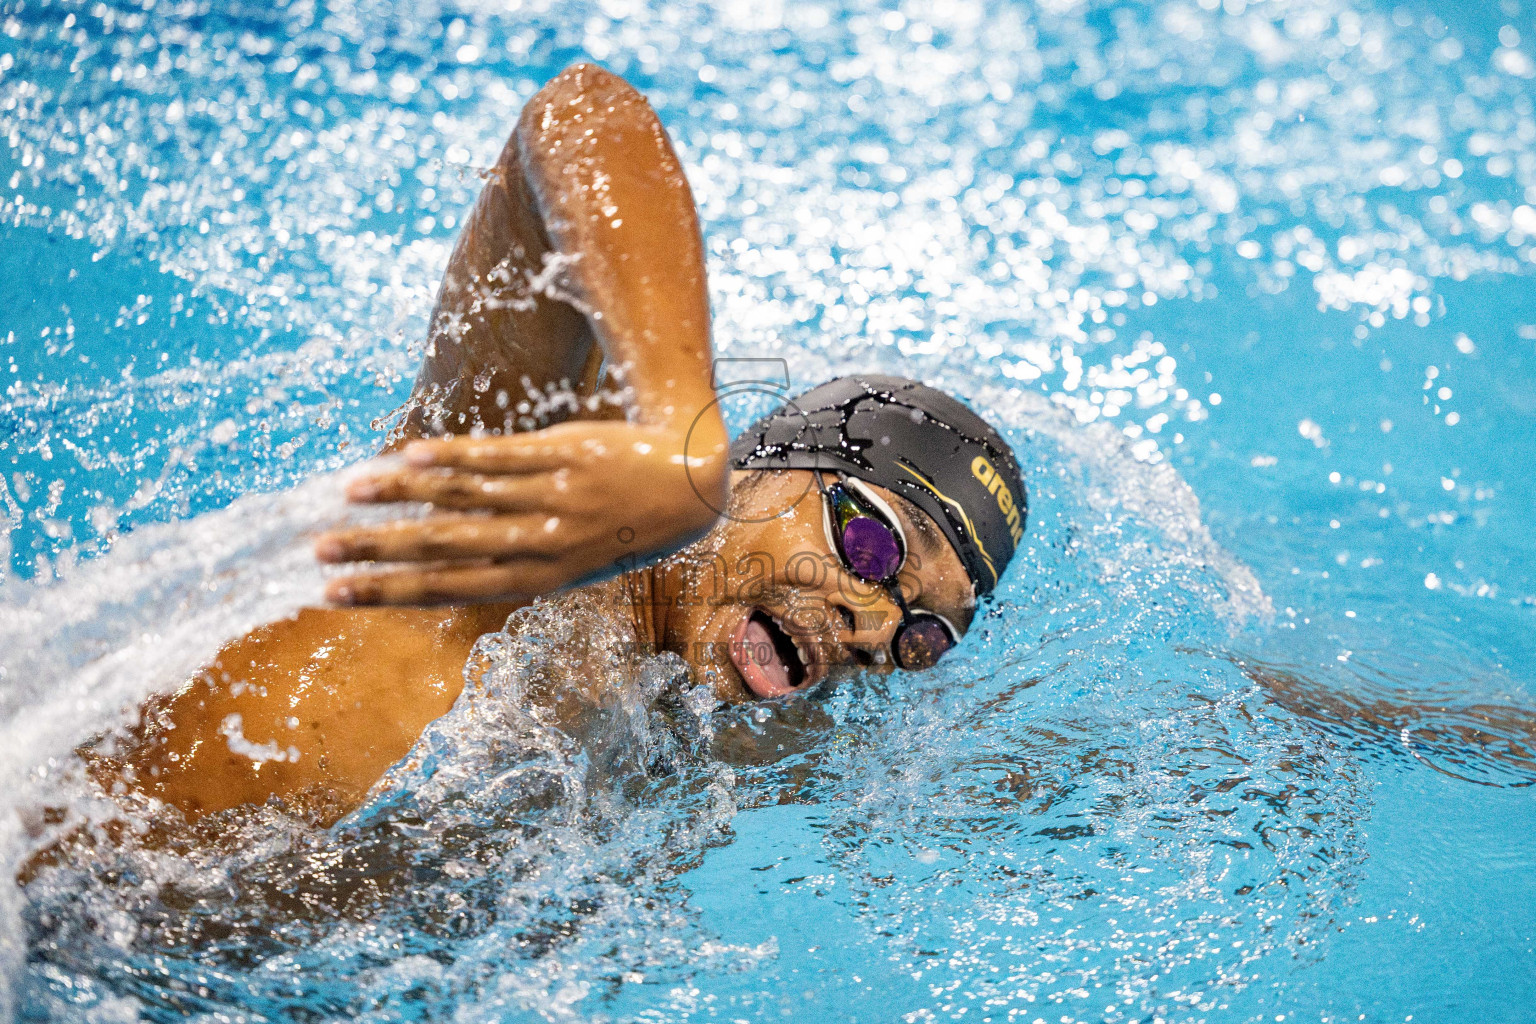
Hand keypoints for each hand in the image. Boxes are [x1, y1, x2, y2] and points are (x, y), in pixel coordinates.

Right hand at [315, 419, 727, 604]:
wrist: (688, 483)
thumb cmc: (621, 527)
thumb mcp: (574, 562)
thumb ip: (513, 561)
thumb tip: (440, 557)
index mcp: (540, 579)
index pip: (449, 589)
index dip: (389, 592)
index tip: (334, 593)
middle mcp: (541, 543)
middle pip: (443, 548)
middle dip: (378, 552)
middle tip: (320, 551)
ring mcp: (550, 497)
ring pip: (461, 497)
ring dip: (400, 496)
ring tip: (349, 494)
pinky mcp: (560, 454)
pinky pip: (495, 455)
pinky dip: (449, 455)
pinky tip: (407, 456)